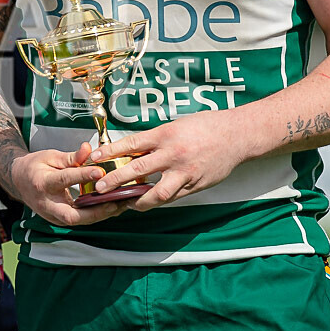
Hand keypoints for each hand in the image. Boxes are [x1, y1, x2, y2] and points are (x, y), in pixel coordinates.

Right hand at [10, 142, 128, 225]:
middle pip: (72, 215)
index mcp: (43, 182)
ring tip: (120, 205)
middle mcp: (47, 203)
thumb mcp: (51, 156)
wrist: (19, 180)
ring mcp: (52, 215)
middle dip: (96, 211)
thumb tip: (88, 149)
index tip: (100, 171)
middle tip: (115, 202)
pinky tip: (110, 207)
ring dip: (100, 215)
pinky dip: (95, 215)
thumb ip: (72, 156)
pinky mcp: (58, 220)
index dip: (83, 175)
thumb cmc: (35, 166)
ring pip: (78, 221)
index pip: (65, 179)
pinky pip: (79, 220)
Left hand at [88, 110, 244, 210]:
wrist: (236, 135)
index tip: (93, 157)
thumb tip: (132, 150)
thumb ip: (155, 139)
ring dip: (137, 201)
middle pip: (137, 170)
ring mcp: (184, 172)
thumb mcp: (175, 126)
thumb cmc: (204, 126)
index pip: (131, 143)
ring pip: (156, 193)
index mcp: (165, 134)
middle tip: (99, 188)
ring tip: (124, 204)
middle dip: (116, 180)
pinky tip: (147, 203)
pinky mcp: (195, 185)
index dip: (110, 151)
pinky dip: (158, 201)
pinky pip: (172, 197)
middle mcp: (172, 154)